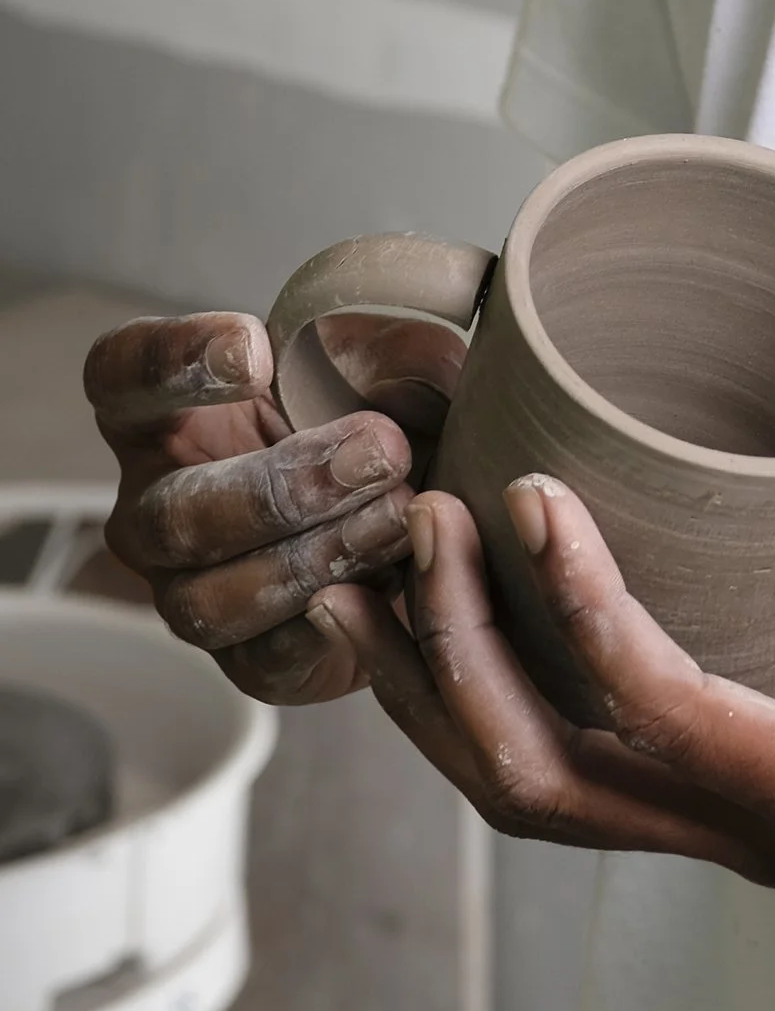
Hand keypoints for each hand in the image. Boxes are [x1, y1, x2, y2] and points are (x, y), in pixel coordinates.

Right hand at [85, 312, 418, 707]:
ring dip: (313, 556)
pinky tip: (392, 578)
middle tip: (380, 450)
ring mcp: (186, 591)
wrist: (418, 521)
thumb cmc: (377, 417)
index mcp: (164, 413)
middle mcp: (153, 506)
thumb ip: (384, 349)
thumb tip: (407, 362)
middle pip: (174, 511)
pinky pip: (267, 658)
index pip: (120, 375)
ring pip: (211, 598)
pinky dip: (333, 619)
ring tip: (398, 515)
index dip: (172, 364)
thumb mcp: (381, 363)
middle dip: (281, 485)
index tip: (257, 353)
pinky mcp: (246, 661)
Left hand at [314, 338, 774, 989]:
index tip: (526, 495)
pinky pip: (574, 783)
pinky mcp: (726, 820)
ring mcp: (729, 839)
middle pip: (542, 781)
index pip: (657, 709)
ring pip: (536, 799)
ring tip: (374, 583)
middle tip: (412, 528)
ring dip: (447, 696)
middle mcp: (752, 833)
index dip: (578, 604)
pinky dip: (496, 712)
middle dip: (457, 659)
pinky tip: (465, 631)